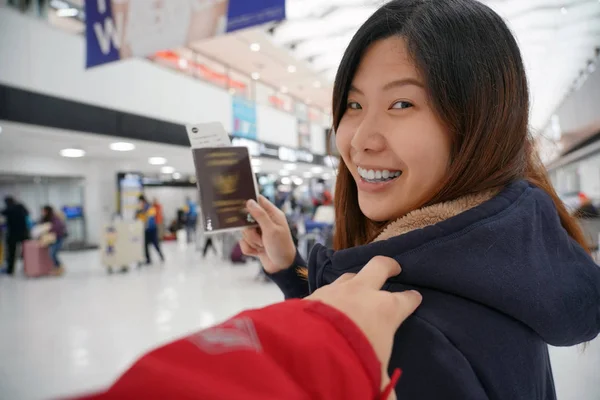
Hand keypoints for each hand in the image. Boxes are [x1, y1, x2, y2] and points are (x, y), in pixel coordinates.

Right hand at [240, 196, 296, 272]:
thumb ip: (260, 215)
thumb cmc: (281, 247)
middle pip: (247, 218)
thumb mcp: (271, 230)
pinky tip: (259, 252)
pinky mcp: (254, 243)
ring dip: (252, 241)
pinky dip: (250, 249)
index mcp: (272, 214)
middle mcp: (265, 222)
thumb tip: (249, 201)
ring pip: (244, 232)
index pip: (259, 201)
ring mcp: (259, 233)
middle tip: (260, 236)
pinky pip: (243, 243)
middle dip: (251, 230)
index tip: (241, 205)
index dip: (250, 201)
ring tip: (263, 246)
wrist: (282, 267)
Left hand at [306, 256, 421, 397]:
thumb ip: (384, 385)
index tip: (415, 297)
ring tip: (359, 284)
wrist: (307, 348)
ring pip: (350, 275)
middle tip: (394, 268)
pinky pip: (327, 288)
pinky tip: (330, 300)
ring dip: (357, 278)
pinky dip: (333, 293)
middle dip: (389, 266)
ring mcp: (336, 290)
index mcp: (386, 310)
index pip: (406, 300)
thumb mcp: (374, 377)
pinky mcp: (313, 294)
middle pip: (379, 267)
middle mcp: (362, 293)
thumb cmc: (352, 360)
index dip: (412, 299)